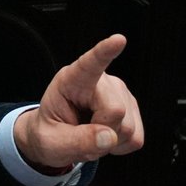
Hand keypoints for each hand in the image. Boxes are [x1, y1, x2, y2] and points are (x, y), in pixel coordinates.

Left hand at [13, 34, 143, 171]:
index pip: (90, 64)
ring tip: (90, 133)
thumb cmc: (50, 133)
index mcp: (72, 80)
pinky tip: (104, 137)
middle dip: (100, 132)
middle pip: (115, 111)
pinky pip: (136, 138)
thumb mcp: (50, 142)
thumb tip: (108, 137)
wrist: (57, 139)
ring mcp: (121, 95)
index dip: (105, 52)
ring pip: (128, 128)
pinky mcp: (134, 111)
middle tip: (80, 134)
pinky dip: (119, 146)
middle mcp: (102, 83)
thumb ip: (75, 141)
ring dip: (109, 141)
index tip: (118, 40)